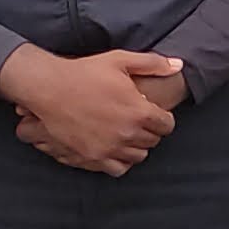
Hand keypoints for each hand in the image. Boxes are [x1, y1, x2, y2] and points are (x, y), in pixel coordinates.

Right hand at [0, 46, 181, 173]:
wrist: (49, 88)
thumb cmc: (85, 72)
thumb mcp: (120, 60)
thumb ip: (152, 63)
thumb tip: (178, 65)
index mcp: (139, 111)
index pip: (167, 125)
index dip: (162, 118)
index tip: (154, 113)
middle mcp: (128, 133)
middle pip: (153, 141)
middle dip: (149, 131)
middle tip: (138, 121)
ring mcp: (110, 147)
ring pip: (138, 156)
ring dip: (136, 146)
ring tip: (127, 133)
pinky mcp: (94, 157)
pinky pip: (118, 168)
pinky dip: (121, 161)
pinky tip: (116, 147)